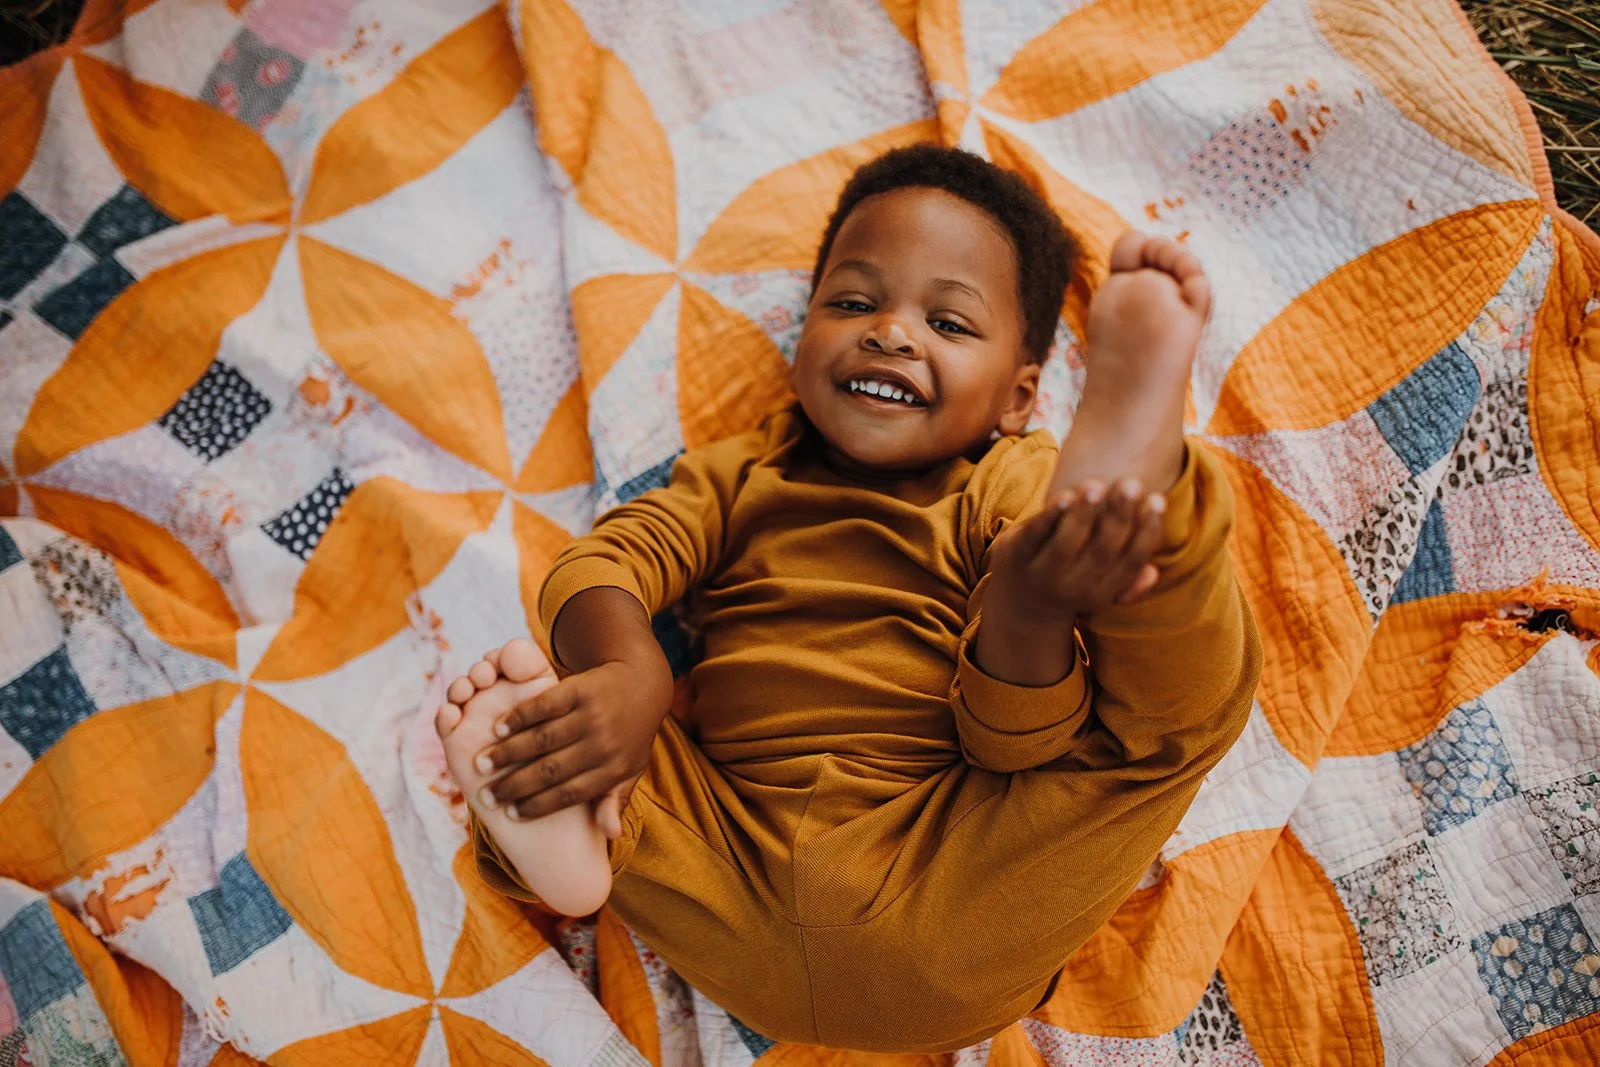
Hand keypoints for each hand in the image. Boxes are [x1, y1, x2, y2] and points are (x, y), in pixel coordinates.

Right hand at [472, 654, 671, 835]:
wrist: (640, 683)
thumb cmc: (629, 735)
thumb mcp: (630, 770)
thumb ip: (615, 800)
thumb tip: (611, 835)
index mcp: (614, 769)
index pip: (570, 794)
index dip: (538, 807)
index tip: (508, 815)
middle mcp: (603, 744)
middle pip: (551, 770)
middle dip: (514, 786)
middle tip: (486, 797)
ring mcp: (592, 715)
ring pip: (542, 740)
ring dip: (508, 754)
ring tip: (481, 766)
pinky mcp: (580, 689)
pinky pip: (544, 706)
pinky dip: (519, 718)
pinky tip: (497, 729)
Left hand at [986, 477, 1164, 622]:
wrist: (1020, 604)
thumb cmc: (1072, 581)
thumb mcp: (1101, 587)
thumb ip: (1129, 580)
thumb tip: (1153, 572)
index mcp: (1101, 591)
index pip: (1130, 562)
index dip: (1147, 532)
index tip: (1157, 499)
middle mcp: (1073, 586)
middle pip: (1101, 550)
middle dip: (1119, 516)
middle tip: (1131, 484)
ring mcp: (1042, 573)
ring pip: (1066, 544)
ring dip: (1082, 514)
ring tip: (1096, 485)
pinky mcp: (1016, 556)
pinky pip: (1033, 536)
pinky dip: (1048, 517)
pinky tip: (1064, 495)